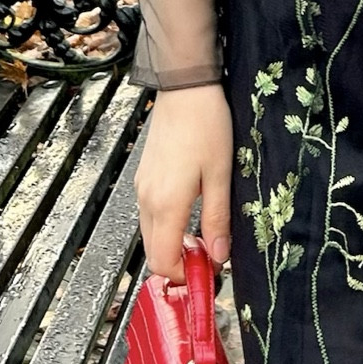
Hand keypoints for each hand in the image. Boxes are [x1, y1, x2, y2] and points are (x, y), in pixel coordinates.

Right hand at [134, 83, 233, 282]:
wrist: (185, 87)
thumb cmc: (206, 126)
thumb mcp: (220, 175)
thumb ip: (217, 220)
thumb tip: (218, 257)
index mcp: (166, 204)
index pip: (163, 261)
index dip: (184, 276)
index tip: (209, 274)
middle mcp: (147, 200)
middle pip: (153, 252)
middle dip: (178, 264)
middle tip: (209, 258)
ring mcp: (142, 188)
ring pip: (150, 234)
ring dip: (173, 244)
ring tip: (204, 236)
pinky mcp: (144, 177)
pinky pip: (150, 215)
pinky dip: (166, 226)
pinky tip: (190, 213)